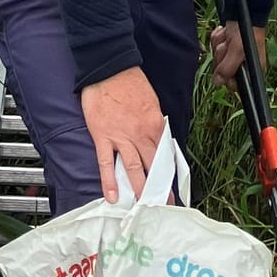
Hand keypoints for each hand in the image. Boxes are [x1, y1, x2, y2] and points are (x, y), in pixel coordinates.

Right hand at [81, 65, 163, 200]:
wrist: (108, 67)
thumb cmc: (131, 82)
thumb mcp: (153, 102)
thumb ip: (156, 125)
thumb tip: (159, 143)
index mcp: (156, 124)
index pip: (166, 156)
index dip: (170, 175)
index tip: (173, 191)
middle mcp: (141, 134)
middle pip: (152, 167)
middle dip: (159, 190)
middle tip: (164, 208)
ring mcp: (121, 137)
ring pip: (132, 169)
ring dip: (139, 190)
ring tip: (143, 208)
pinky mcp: (103, 136)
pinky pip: (107, 163)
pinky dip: (109, 181)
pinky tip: (113, 197)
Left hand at [209, 22, 267, 88]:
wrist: (243, 11)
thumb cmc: (246, 31)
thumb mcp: (237, 50)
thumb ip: (227, 68)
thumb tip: (217, 83)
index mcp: (251, 71)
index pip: (234, 85)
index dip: (226, 75)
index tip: (226, 62)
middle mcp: (242, 65)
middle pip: (222, 70)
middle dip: (222, 55)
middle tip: (228, 45)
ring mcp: (233, 55)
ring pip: (217, 57)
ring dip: (220, 44)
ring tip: (229, 35)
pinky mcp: (227, 45)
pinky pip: (215, 46)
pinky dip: (218, 37)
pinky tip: (225, 31)